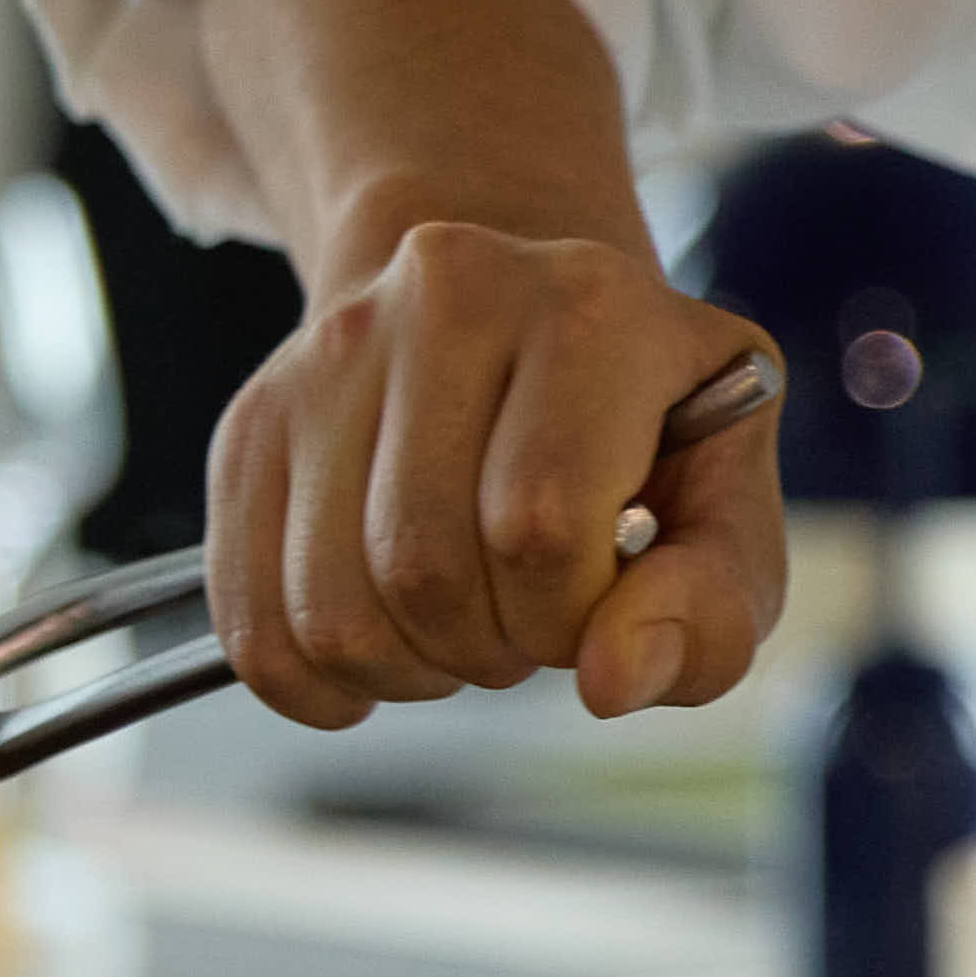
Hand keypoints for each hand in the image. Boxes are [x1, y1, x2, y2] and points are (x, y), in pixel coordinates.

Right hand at [207, 215, 785, 730]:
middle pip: (420, 570)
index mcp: (587, 305)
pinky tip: (384, 646)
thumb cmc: (642, 439)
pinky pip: (250, 621)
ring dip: (406, 669)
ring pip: (328, 609)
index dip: (569, 618)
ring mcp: (330, 352)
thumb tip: (610, 680)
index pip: (537, 526)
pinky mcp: (253, 422)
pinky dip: (317, 684)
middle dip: (488, 647)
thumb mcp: (724, 511)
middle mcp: (444, 292)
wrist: (522, 330)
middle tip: (529, 612)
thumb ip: (709, 604)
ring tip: (464, 614)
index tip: (595, 600)